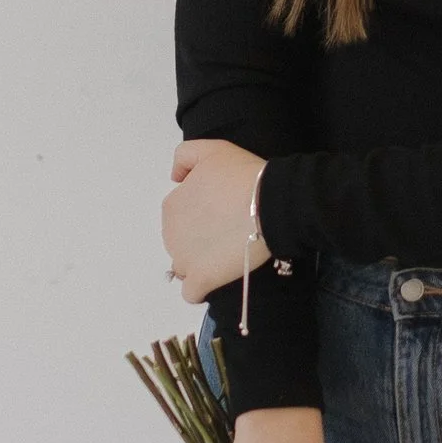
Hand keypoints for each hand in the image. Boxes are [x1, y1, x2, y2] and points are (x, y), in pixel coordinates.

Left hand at [164, 136, 268, 304]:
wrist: (270, 203)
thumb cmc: (243, 176)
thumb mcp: (211, 150)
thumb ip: (184, 157)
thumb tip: (176, 178)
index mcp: (172, 205)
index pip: (180, 214)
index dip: (202, 212)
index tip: (224, 210)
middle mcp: (171, 234)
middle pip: (182, 240)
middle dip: (200, 237)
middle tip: (230, 229)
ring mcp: (184, 260)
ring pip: (186, 265)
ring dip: (202, 261)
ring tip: (230, 252)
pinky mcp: (201, 281)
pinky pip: (191, 292)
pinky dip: (202, 287)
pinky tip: (218, 277)